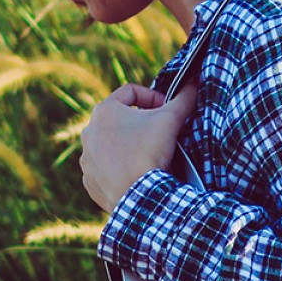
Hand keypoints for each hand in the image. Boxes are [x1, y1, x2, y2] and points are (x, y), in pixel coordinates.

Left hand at [80, 82, 197, 211]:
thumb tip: (194, 83)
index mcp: (104, 111)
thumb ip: (183, 98)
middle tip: (160, 132)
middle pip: (119, 119)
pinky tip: (136, 174)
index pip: (131, 92)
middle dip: (140, 122)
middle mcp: (89, 132)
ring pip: (111, 144)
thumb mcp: (171, 119)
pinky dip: (120, 168)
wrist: (140, 197)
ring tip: (148, 155)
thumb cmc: (151, 151)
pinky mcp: (90, 180)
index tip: (167, 109)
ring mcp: (87, 158)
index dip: (153, 97)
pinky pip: (106, 169)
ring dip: (128, 145)